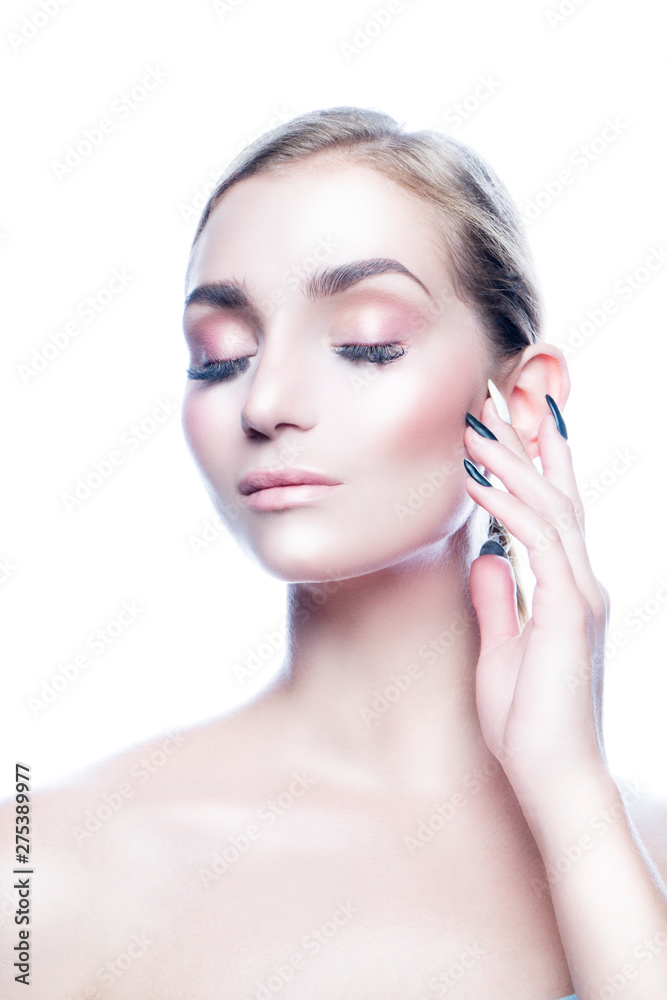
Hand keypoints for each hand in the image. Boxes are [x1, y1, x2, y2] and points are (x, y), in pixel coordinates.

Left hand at [463, 392, 610, 805]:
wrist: (554, 780)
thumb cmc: (530, 726)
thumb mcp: (504, 650)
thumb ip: (500, 600)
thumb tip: (488, 557)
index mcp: (568, 590)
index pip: (553, 511)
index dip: (534, 462)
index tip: (506, 421)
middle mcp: (581, 583)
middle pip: (557, 493)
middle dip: (525, 442)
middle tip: (492, 396)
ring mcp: (579, 595)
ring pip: (550, 506)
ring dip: (509, 460)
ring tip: (473, 423)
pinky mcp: (567, 612)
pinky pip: (538, 541)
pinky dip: (506, 504)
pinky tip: (476, 479)